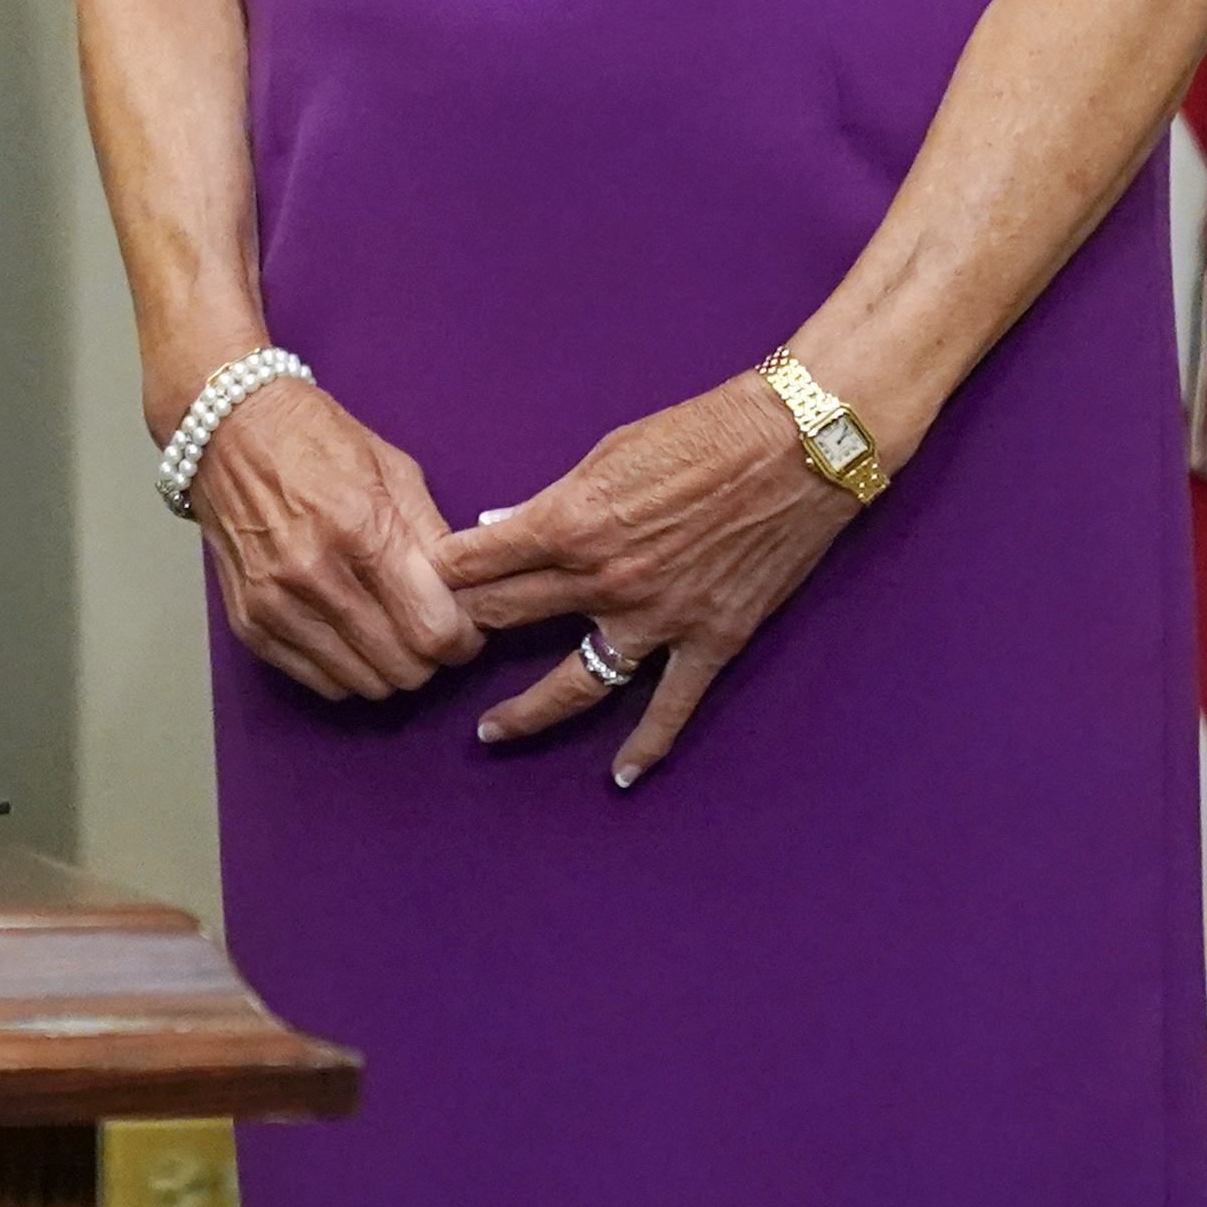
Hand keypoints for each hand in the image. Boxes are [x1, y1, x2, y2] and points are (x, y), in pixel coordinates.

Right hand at [186, 376, 475, 700]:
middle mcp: (313, 574)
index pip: (433, 629)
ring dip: (387, 666)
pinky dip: (345, 669)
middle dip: (429, 656)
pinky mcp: (248, 622)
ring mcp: (275, 603)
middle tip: (425, 626)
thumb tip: (466, 598)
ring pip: (363, 683)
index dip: (463, 640)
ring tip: (387, 630)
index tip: (464, 629)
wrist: (227, 430)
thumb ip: (433, 538)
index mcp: (360, 529)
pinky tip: (349, 635)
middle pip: (402, 667)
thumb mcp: (394, 469)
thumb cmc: (316, 440)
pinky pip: (320, 682)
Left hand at [445, 373, 863, 782]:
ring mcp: (659, 618)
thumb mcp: (606, 454)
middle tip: (426, 656)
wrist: (797, 446)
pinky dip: (646, 746)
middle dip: (460, 636)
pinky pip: (671, 706)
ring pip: (574, 683)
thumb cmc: (699, 433)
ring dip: (525, 712)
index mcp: (571, 522)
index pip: (477, 562)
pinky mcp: (712, 640)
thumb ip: (548, 501)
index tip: (409, 588)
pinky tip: (618, 774)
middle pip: (507, 619)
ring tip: (488, 732)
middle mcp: (605, 579)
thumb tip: (496, 527)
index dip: (437, 576)